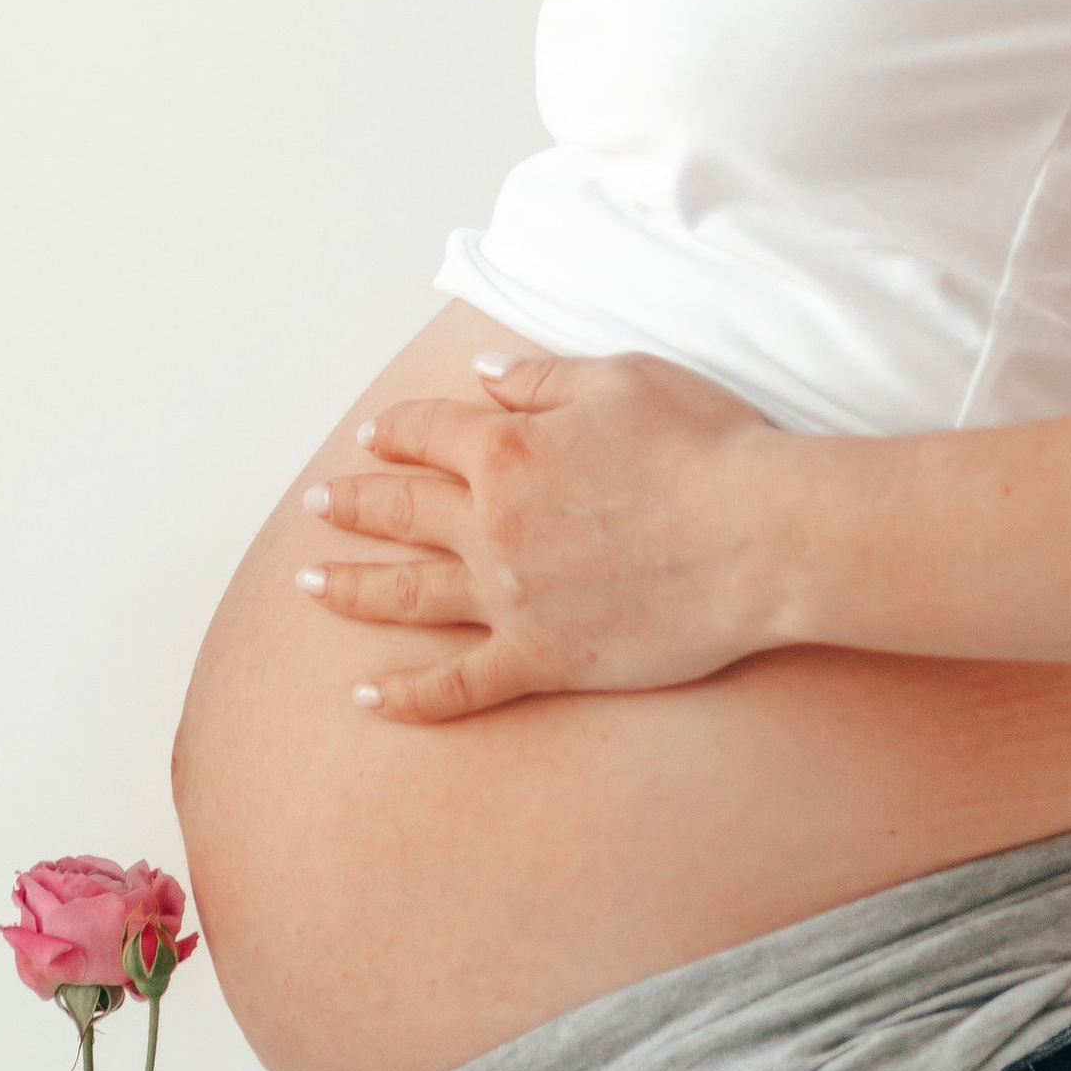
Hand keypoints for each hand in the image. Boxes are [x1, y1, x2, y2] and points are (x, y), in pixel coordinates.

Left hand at [295, 346, 793, 721]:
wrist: (762, 538)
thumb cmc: (705, 448)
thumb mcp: (621, 379)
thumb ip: (540, 379)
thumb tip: (482, 374)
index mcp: (508, 449)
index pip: (429, 433)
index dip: (396, 431)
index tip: (374, 437)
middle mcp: (493, 524)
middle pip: (400, 512)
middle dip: (351, 505)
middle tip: (316, 505)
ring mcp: (511, 600)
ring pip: (408, 596)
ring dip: (352, 587)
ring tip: (308, 586)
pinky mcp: (543, 661)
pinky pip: (458, 685)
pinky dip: (408, 695)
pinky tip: (368, 696)